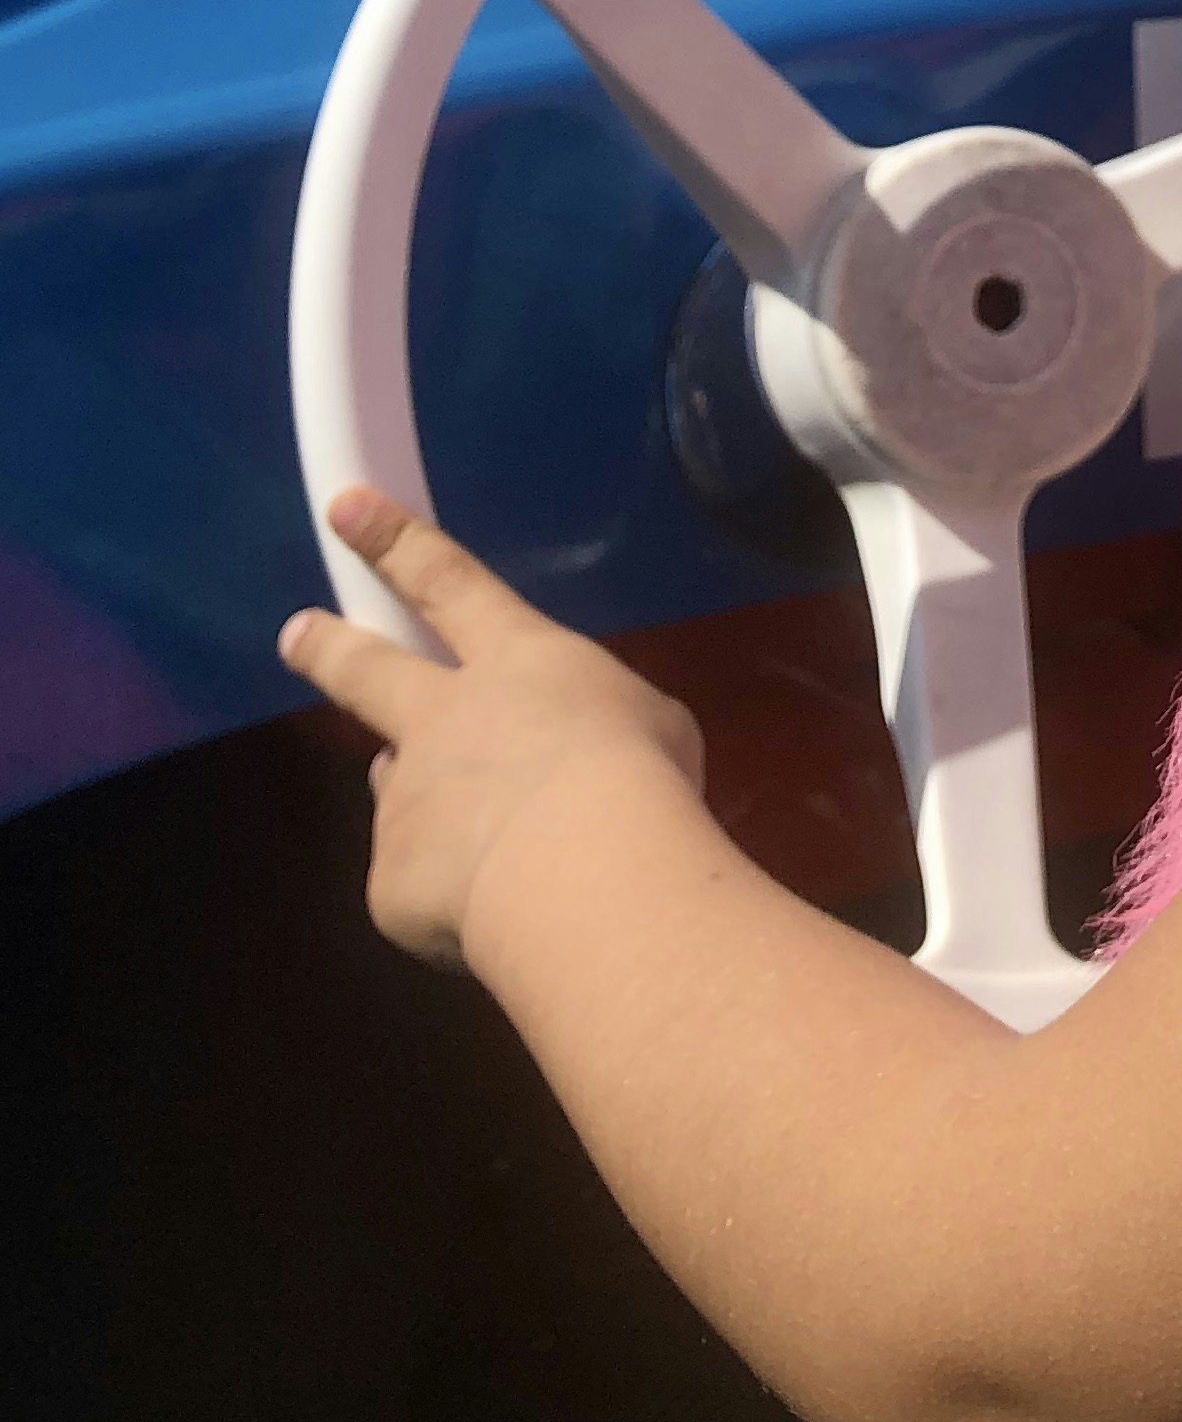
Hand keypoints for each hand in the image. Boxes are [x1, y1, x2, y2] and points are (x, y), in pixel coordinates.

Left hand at [279, 488, 705, 971]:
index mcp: (517, 662)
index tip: (345, 505)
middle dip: (329, 648)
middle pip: (368, 670)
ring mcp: (407, 797)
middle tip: (295, 634)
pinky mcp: (389, 879)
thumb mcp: (647, 724)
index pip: (448, 583)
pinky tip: (495, 917)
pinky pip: (418, 888)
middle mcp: (444, 719)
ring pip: (402, 791)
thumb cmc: (639, 777)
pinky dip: (452, 901)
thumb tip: (572, 762)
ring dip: (426, 805)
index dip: (397, 543)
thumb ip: (587, 729)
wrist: (581, 874)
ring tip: (482, 850)